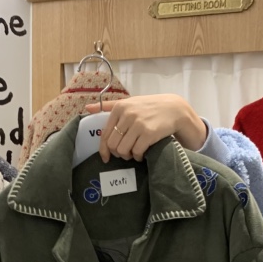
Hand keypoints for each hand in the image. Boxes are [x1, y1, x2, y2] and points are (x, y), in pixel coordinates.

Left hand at [84, 94, 207, 161]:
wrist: (174, 109)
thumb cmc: (149, 108)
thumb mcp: (129, 103)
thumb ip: (108, 106)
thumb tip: (87, 108)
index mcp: (120, 107)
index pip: (105, 134)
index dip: (103, 150)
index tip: (106, 158)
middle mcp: (127, 115)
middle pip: (113, 145)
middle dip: (118, 153)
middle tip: (126, 153)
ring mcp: (138, 124)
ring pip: (123, 150)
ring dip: (128, 156)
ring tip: (134, 153)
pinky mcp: (149, 134)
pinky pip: (136, 152)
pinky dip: (138, 157)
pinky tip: (142, 154)